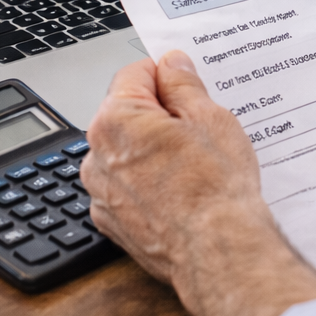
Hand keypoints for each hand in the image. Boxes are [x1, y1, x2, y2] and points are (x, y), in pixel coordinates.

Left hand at [82, 51, 315, 315]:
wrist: (218, 251)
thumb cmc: (214, 188)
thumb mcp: (209, 117)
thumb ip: (183, 83)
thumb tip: (171, 64)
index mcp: (115, 120)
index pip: (134, 74)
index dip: (166, 75)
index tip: (187, 85)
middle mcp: (96, 156)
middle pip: (126, 113)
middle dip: (159, 114)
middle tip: (198, 128)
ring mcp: (101, 193)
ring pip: (126, 152)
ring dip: (152, 150)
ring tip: (193, 164)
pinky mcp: (112, 221)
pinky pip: (127, 186)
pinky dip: (148, 183)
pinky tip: (180, 190)